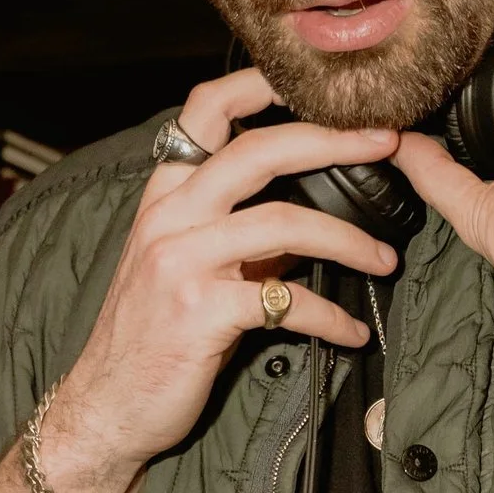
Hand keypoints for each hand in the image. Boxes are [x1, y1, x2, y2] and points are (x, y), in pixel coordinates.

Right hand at [38, 64, 399, 492]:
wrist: (106, 406)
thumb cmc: (151, 338)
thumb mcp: (186, 268)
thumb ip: (239, 234)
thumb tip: (312, 215)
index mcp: (165, 198)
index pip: (205, 113)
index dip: (258, 85)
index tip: (317, 86)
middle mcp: (169, 218)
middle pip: (258, 152)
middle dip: (331, 141)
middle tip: (387, 143)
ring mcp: (182, 263)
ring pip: (283, 222)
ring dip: (348, 239)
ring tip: (386, 259)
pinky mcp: (201, 314)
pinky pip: (285, 301)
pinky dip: (330, 317)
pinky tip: (352, 333)